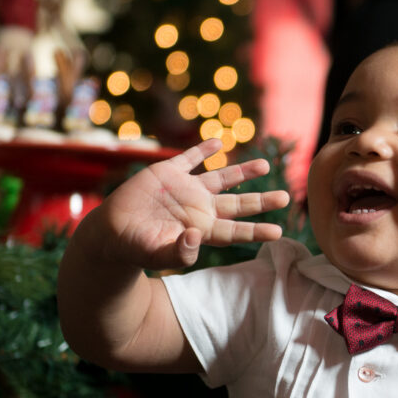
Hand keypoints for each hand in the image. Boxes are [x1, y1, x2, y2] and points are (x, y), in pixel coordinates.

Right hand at [93, 138, 289, 269]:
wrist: (111, 232)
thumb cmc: (135, 249)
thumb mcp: (158, 254)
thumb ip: (180, 251)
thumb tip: (197, 236)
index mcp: (201, 230)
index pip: (234, 230)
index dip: (256, 231)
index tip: (279, 231)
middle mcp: (199, 209)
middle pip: (237, 204)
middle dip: (261, 201)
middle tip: (286, 197)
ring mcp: (185, 189)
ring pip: (221, 178)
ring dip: (243, 172)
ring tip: (265, 166)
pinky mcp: (168, 173)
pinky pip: (190, 158)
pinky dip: (204, 150)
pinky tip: (219, 142)